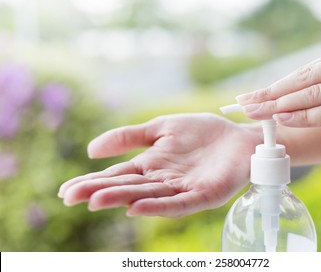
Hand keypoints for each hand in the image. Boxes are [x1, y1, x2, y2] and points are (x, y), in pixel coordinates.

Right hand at [58, 113, 258, 217]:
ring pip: (148, 196)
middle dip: (98, 191)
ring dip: (122, 198)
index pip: (117, 175)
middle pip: (127, 187)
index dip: (92, 180)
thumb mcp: (161, 127)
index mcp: (152, 165)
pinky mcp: (203, 195)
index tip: (66, 189)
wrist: (239, 136)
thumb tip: (91, 150)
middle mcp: (162, 180)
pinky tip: (137, 208)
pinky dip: (158, 206)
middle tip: (70, 197)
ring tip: (96, 200)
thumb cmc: (203, 132)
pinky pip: (179, 204)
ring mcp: (182, 189)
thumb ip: (129, 137)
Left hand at [236, 38, 320, 133]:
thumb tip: (295, 105)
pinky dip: (307, 116)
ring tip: (257, 113)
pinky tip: (284, 118)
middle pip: (305, 80)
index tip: (254, 94)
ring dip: (281, 106)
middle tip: (245, 104)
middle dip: (271, 95)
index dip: (278, 84)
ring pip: (315, 95)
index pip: (307, 71)